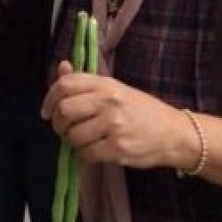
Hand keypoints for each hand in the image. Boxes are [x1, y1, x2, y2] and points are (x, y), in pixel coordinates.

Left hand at [40, 61, 194, 169]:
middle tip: (64, 129)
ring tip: (81, 140)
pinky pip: (86, 153)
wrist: (174, 133)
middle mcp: (108, 102)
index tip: (47, 111)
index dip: (49, 98)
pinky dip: (84, 154)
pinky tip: (93, 150)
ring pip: (73, 135)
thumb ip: (86, 81)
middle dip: (58, 123)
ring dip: (71, 141)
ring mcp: (113, 125)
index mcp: (105, 84)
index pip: (64, 85)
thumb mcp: (115, 88)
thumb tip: (62, 67)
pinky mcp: (118, 148)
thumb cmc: (141, 110)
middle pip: (64, 111)